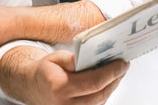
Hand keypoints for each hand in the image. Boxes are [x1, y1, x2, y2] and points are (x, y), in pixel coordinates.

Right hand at [0, 48, 129, 104]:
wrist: (34, 86)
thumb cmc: (46, 70)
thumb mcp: (54, 58)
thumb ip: (70, 59)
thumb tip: (85, 57)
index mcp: (60, 87)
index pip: (93, 82)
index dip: (111, 72)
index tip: (122, 63)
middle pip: (100, 94)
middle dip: (115, 79)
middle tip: (124, 65)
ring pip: (100, 102)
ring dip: (112, 86)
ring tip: (119, 71)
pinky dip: (104, 93)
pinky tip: (109, 81)